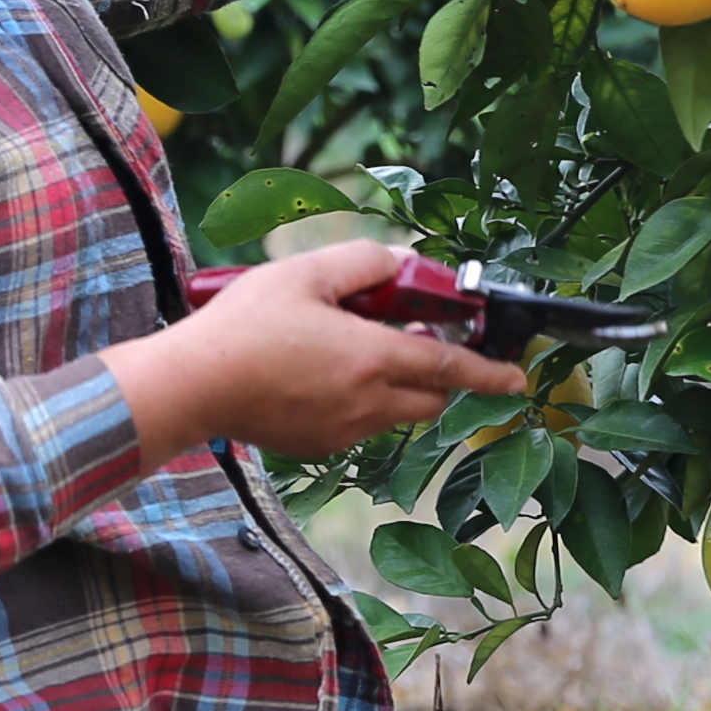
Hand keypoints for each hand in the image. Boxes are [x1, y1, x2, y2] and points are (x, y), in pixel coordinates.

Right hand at [104, 243, 526, 464]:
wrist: (191, 385)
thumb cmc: (244, 326)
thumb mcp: (305, 274)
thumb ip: (363, 263)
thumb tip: (401, 263)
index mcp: (371, 359)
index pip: (450, 367)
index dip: (489, 371)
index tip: (518, 379)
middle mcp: (366, 404)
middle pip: (432, 396)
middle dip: (438, 372)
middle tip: (411, 337)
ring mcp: (342, 432)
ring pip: (395, 412)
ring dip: (395, 385)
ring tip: (352, 349)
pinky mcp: (318, 446)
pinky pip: (359, 426)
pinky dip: (360, 403)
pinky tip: (319, 375)